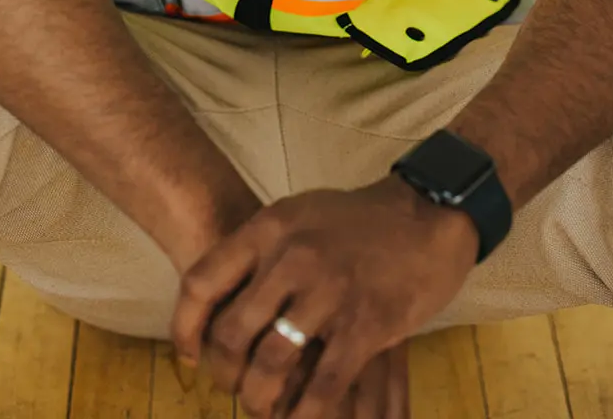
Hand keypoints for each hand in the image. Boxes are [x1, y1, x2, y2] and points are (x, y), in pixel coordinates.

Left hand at [170, 175, 477, 417]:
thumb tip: (220, 294)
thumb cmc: (358, 220)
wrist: (427, 216)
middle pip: (232, 333)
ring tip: (264, 406)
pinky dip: (306, 414)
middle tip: (235, 387)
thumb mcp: (299, 214)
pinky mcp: (364, 325)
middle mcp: (292, 257)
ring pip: (271, 365)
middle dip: (227, 373)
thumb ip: (261, 249)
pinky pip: (322, 386)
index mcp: (269, 227)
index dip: (185, 327)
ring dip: (261, 399)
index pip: (202, 282)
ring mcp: (329, 291)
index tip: (190, 356)